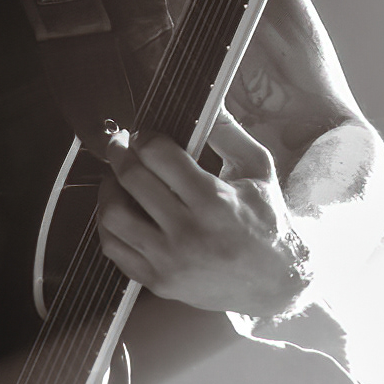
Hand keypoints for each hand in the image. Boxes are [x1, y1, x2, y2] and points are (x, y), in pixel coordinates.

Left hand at [97, 108, 311, 316]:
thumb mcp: (258, 171)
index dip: (144, 136)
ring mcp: (170, 261)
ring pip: (113, 215)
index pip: (158, 154)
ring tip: (117, 179)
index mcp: (215, 201)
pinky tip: (121, 211)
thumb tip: (209, 101)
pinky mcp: (158, 282)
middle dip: (119, 153)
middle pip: (131, 179)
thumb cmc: (268, 223)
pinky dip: (109, 225)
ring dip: (108, 189)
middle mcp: (188, 233)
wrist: (274, 283)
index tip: (143, 134)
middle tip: (120, 146)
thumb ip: (229, 133)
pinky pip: (113, 248)